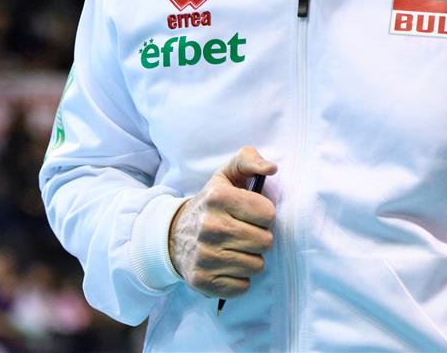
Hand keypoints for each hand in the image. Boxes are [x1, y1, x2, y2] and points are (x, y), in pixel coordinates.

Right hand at [169, 146, 277, 298]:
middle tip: (243, 233)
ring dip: (250, 258)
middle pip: (265, 241)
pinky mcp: (203, 280)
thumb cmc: (210, 205)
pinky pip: (243, 286)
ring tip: (234, 249)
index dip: (263, 215)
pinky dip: (239, 278)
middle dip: (259, 237)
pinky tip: (227, 265)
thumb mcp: (225, 176)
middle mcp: (210, 226)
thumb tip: (272, 168)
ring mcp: (205, 256)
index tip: (250, 214)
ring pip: (257, 265)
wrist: (173, 236)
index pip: (268, 213)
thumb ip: (248, 160)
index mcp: (217, 197)